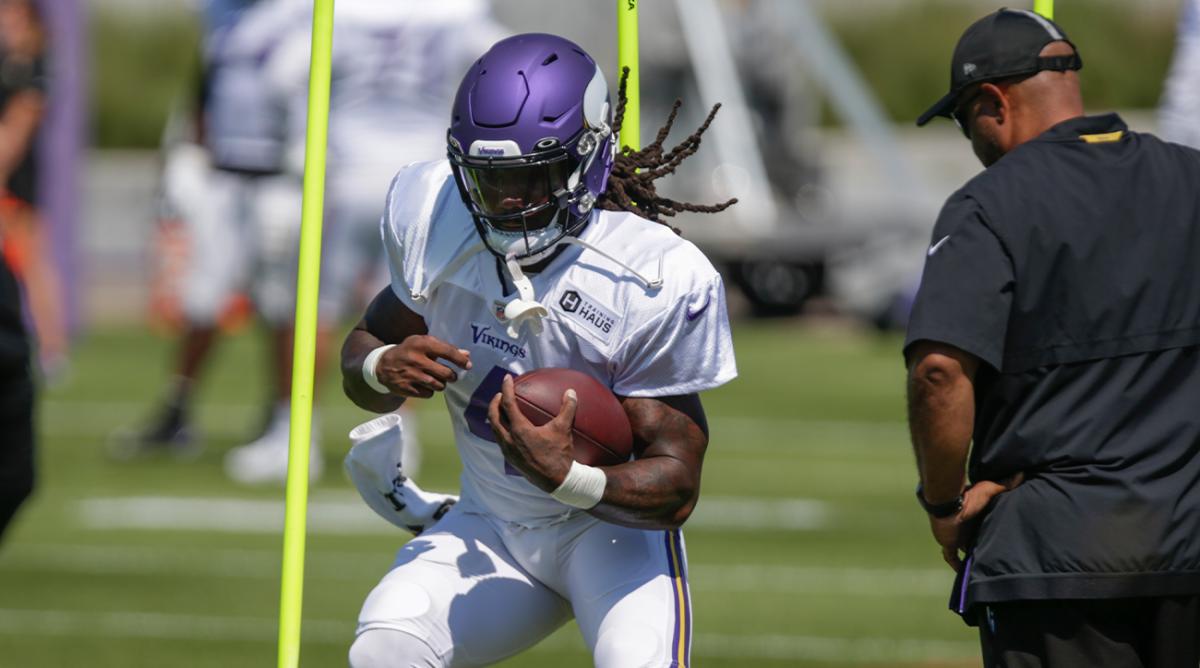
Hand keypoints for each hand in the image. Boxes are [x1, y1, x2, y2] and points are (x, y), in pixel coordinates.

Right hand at [375, 335, 470, 397]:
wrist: (383, 365)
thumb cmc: (410, 352)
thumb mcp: (424, 345)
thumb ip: (445, 349)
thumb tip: (467, 354)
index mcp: (421, 344)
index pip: (447, 352)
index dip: (460, 360)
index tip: (468, 365)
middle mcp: (415, 359)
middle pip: (446, 373)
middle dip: (452, 376)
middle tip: (451, 375)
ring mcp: (410, 375)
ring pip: (439, 386)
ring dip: (441, 384)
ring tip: (435, 379)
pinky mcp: (406, 388)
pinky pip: (428, 394)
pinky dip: (429, 391)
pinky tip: (423, 385)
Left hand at [487, 374, 574, 491]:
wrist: (557, 481)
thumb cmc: (559, 455)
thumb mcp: (564, 430)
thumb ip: (567, 409)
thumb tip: (571, 392)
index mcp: (519, 430)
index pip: (507, 404)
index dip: (506, 389)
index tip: (507, 379)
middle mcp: (509, 440)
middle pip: (494, 416)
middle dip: (495, 403)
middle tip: (501, 394)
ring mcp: (508, 451)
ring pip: (495, 429)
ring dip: (496, 417)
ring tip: (502, 409)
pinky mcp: (510, 459)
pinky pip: (500, 439)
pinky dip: (501, 429)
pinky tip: (510, 429)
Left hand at [928, 474, 1023, 571]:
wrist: (946, 503)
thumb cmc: (967, 495)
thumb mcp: (989, 489)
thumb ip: (1004, 484)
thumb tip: (1022, 473)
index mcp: (976, 517)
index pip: (985, 527)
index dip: (992, 533)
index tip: (1004, 541)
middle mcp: (967, 527)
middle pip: (976, 540)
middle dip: (983, 547)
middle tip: (997, 558)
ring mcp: (956, 536)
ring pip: (965, 550)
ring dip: (972, 558)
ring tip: (985, 569)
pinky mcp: (948, 543)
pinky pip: (952, 558)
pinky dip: (957, 566)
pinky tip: (964, 574)